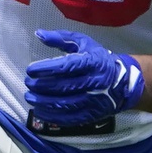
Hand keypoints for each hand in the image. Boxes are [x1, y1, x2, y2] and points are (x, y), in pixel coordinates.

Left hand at [23, 29, 145, 130]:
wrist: (123, 83)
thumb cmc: (99, 59)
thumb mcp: (84, 43)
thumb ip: (61, 38)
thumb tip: (39, 34)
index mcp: (92, 62)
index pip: (67, 66)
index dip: (46, 69)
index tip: (31, 69)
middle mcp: (94, 82)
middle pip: (63, 86)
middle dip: (41, 86)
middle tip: (28, 82)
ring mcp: (93, 101)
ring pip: (64, 104)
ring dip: (43, 102)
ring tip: (30, 97)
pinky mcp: (91, 115)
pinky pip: (69, 118)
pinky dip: (52, 116)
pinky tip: (39, 111)